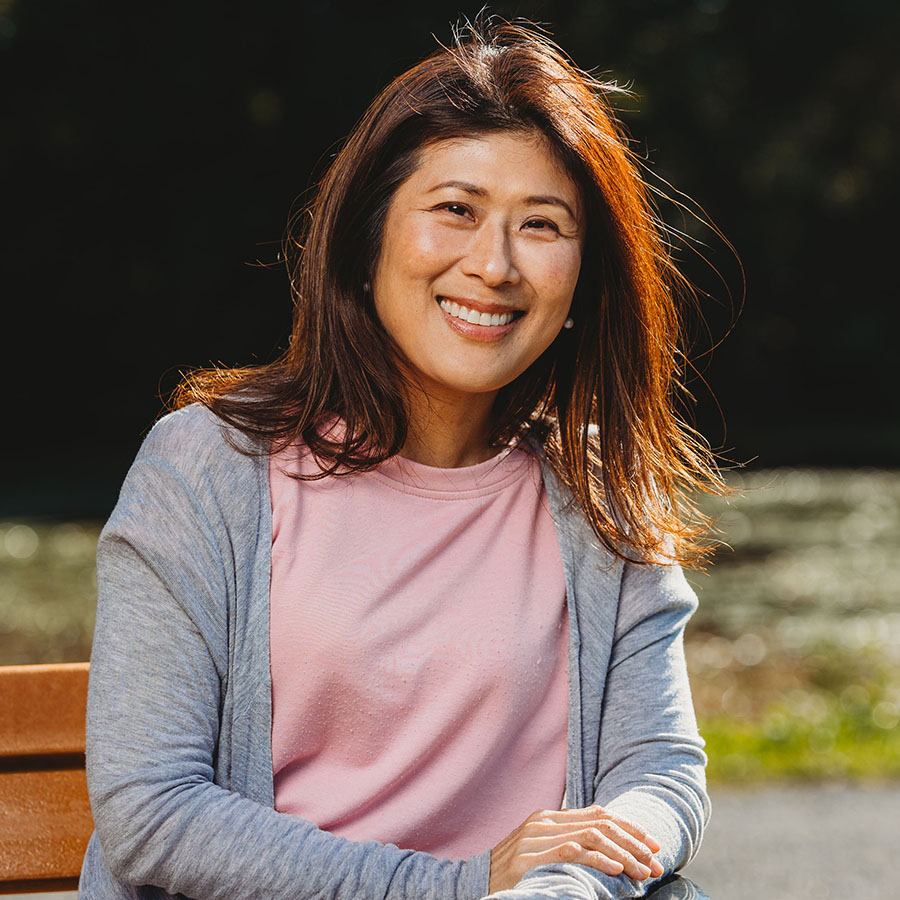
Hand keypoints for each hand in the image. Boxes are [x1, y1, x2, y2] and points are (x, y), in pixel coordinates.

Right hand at [489, 805, 663, 892]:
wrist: (474, 880)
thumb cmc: (512, 872)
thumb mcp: (542, 851)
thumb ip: (568, 843)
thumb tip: (609, 849)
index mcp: (550, 818)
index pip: (598, 814)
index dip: (629, 827)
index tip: (653, 844)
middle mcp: (545, 822)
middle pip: (600, 823)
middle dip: (634, 843)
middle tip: (656, 863)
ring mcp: (536, 838)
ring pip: (592, 836)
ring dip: (623, 854)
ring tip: (643, 871)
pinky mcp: (530, 857)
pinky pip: (572, 852)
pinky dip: (598, 859)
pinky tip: (615, 869)